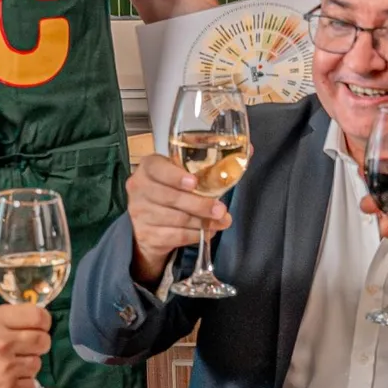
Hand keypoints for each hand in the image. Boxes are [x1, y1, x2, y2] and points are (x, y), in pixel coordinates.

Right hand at [0, 306, 51, 387]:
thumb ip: (0, 321)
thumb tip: (27, 321)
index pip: (39, 316)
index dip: (42, 321)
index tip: (38, 326)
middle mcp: (3, 343)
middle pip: (43, 340)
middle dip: (37, 343)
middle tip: (23, 348)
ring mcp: (7, 369)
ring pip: (37, 364)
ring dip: (26, 365)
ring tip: (5, 366)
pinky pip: (31, 385)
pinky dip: (21, 384)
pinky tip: (4, 381)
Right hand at [127, 151, 227, 285]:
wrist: (150, 225)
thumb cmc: (172, 193)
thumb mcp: (184, 174)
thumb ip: (211, 164)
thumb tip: (248, 151)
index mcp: (149, 167)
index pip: (158, 168)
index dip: (176, 176)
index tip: (194, 183)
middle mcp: (139, 188)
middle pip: (171, 197)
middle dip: (200, 205)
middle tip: (220, 209)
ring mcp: (140, 213)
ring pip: (176, 219)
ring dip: (202, 222)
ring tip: (219, 221)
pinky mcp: (146, 235)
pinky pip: (175, 236)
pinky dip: (194, 235)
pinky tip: (206, 232)